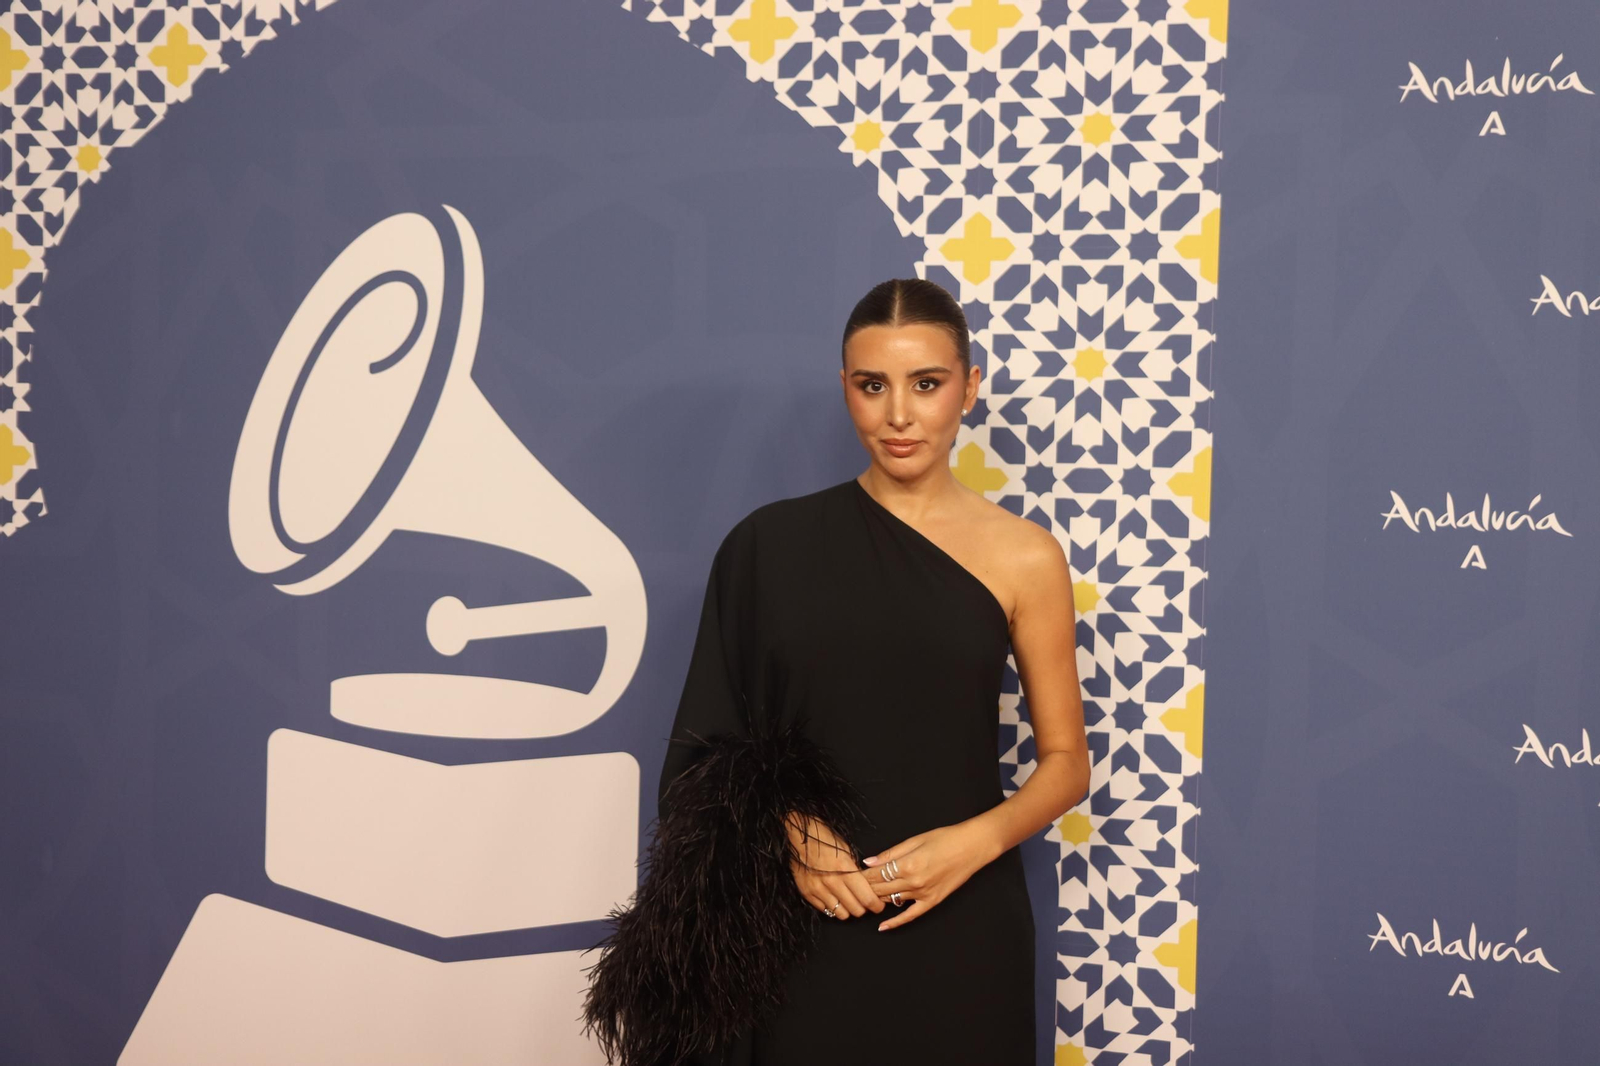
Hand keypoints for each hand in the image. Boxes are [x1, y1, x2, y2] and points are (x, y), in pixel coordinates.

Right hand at [785, 811, 884, 919]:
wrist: (798, 835)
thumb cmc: (824, 839)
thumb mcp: (847, 850)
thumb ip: (856, 871)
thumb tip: (867, 887)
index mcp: (845, 869)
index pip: (867, 898)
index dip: (876, 905)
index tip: (878, 905)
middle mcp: (832, 882)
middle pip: (856, 910)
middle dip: (864, 908)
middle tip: (864, 902)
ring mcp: (818, 889)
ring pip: (841, 914)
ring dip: (848, 910)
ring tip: (848, 901)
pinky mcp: (807, 893)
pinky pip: (825, 910)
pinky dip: (832, 907)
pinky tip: (834, 897)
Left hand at [860, 821, 996, 930]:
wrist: (972, 847)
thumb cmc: (945, 839)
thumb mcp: (914, 840)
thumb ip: (890, 854)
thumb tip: (869, 862)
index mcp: (907, 865)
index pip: (876, 875)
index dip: (860, 876)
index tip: (848, 876)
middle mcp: (913, 883)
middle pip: (880, 889)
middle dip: (864, 888)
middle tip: (850, 889)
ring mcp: (923, 894)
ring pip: (891, 901)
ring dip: (876, 900)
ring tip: (861, 901)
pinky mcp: (932, 901)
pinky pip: (910, 916)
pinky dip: (896, 922)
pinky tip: (882, 927)